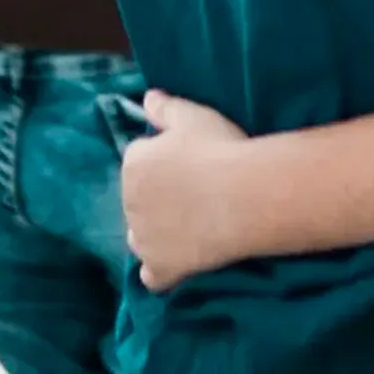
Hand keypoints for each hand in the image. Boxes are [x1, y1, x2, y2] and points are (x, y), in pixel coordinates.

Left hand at [122, 89, 252, 291]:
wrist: (245, 195)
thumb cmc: (220, 148)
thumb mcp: (193, 115)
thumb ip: (165, 107)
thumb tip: (148, 98)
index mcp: (133, 164)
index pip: (140, 159)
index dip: (165, 160)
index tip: (190, 160)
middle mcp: (128, 203)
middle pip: (138, 199)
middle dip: (158, 196)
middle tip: (196, 191)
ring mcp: (142, 240)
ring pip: (141, 236)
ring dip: (156, 231)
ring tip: (192, 224)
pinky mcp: (160, 270)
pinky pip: (152, 275)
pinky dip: (162, 270)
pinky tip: (182, 260)